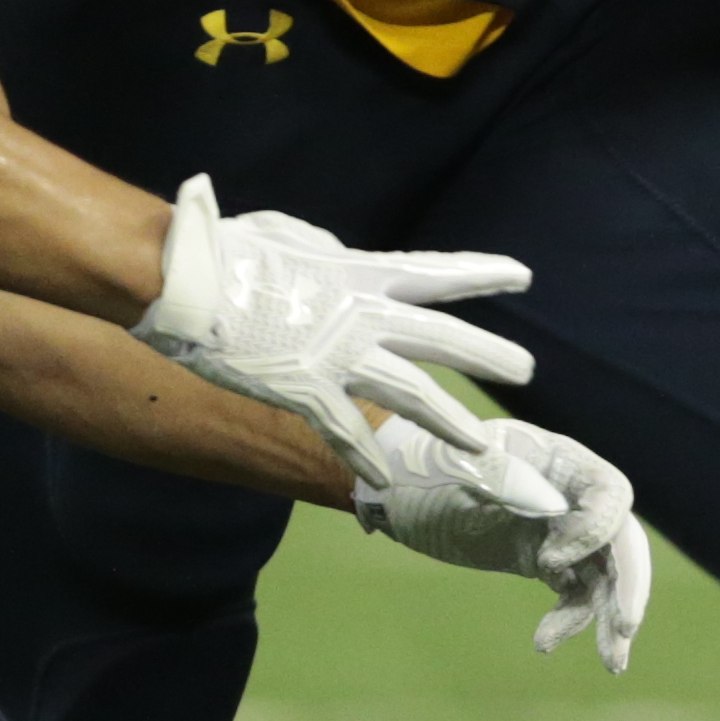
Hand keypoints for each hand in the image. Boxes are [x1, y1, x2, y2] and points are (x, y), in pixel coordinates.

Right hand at [129, 177, 564, 515]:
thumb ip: (328, 254)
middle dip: (488, 355)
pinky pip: (345, 432)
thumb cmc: (234, 251)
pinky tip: (385, 481)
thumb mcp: (296, 239)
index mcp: (362, 273)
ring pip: (412, 395)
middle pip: (443, 339)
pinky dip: (364, 458)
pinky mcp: (307, 392)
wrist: (192, 282)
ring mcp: (340, 357)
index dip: (482, 273)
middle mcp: (365, 316)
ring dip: (449, 422)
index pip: (437, 272)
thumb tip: (335, 260)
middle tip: (527, 370)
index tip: (522, 275)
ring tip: (481, 445)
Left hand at [355, 417, 654, 671]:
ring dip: (608, 617)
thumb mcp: (453, 468)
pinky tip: (544, 643)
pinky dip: (571, 621)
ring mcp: (562, 529)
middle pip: (622, 539)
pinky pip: (577, 594)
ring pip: (606, 574)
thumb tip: (552, 507)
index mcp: (559, 459)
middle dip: (629, 585)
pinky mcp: (547, 561)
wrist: (394, 491)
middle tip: (626, 629)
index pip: (610, 493)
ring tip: (610, 664)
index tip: (549, 561)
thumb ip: (501, 479)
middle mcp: (572, 493)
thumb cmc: (420, 467)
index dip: (595, 530)